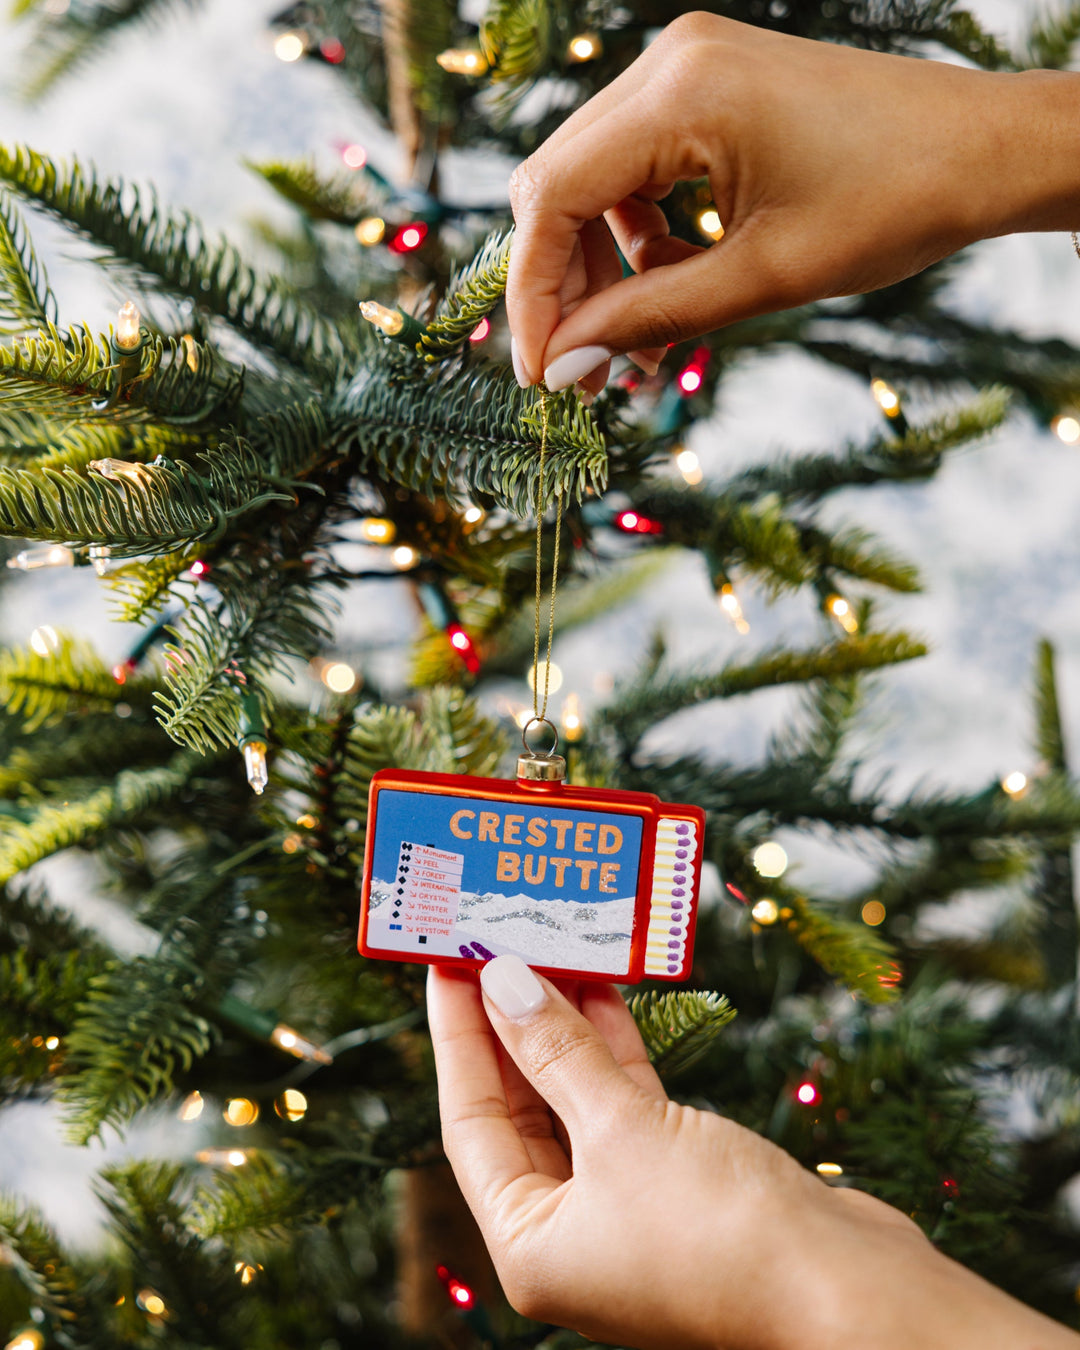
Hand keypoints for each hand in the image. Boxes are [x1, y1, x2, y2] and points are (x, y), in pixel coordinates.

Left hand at [428, 956, 1078, 1349]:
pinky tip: (605, 989)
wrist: (850, 1291)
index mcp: (532, 1245)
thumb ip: (555, 1053)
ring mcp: (627, 1208)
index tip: (447, 965)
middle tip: (494, 943)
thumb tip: (502, 983)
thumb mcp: (621, 1131)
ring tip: (546, 947)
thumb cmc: (723, 1234)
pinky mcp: (679, 1182)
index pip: (470, 1122)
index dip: (457, 1037)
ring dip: (564, 1026)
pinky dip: (616, 1049)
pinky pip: (627, 1103)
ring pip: (577, 1099)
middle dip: (509, 1024)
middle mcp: (572, 1232)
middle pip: (521, 1107)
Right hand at [506, 12, 1079, 393]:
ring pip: (591, 179)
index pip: (551, 198)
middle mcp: (671, 63)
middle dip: (562, 285)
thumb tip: (564, 364)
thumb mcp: (763, 277)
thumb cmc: (893, 203)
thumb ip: (650, 318)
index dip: (534, 294)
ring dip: (601, 265)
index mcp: (683, 94)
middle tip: (584, 372)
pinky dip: (639, 234)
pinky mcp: (708, 85)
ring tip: (635, 345)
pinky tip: (671, 284)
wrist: (983, 150)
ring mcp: (688, 67)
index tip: (541, 374)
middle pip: (557, 183)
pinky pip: (636, 167)